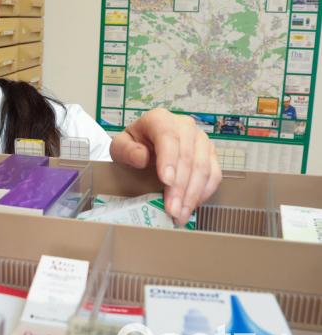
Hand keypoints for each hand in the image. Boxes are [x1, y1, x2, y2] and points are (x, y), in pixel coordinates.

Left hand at [109, 108, 221, 225]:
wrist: (144, 147)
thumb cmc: (132, 147)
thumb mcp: (120, 147)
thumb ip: (126, 150)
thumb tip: (142, 157)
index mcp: (159, 119)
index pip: (168, 137)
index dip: (169, 160)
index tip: (166, 181)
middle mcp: (184, 126)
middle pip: (188, 157)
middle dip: (180, 187)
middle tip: (171, 209)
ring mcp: (200, 139)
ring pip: (204, 168)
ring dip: (193, 194)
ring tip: (180, 214)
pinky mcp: (210, 154)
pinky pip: (214, 174)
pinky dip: (204, 193)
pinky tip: (191, 206)